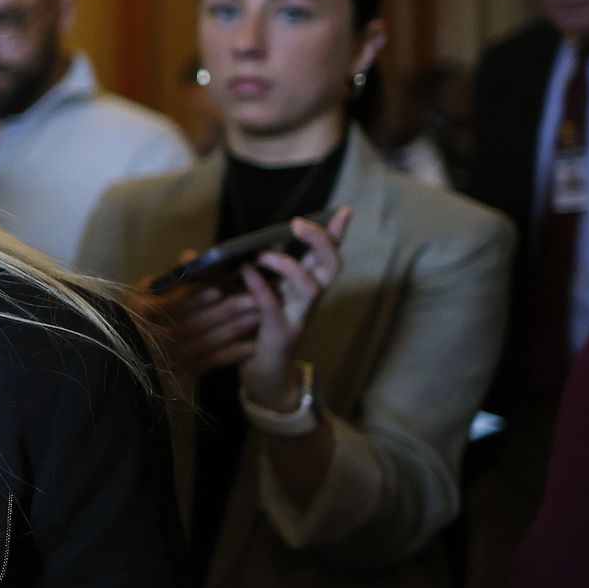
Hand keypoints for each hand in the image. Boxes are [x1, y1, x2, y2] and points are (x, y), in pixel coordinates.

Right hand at [133, 257, 261, 378]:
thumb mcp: (147, 295)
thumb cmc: (144, 317)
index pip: (172, 307)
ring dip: (231, 330)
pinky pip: (210, 363)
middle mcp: (158, 337)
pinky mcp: (186, 372)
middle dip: (223, 312)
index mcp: (145, 314)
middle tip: (250, 300)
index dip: (194, 299)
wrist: (140, 358)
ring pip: (205, 343)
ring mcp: (173, 357)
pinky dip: (230, 355)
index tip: (218, 291)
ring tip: (255, 317)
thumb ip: (171, 278)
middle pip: (193, 324)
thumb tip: (190, 255)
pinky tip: (250, 347)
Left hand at [237, 207, 350, 411]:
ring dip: (290, 266)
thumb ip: (262, 275)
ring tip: (264, 255)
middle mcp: (308, 300)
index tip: (344, 210)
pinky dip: (261, 287)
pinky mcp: (281, 334)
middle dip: (322, 242)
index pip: (328, 256)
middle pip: (331, 267)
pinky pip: (274, 307)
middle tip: (300, 225)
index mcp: (306, 287)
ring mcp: (298, 317)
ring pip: (311, 288)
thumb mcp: (266, 297)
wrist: (265, 377)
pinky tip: (248, 273)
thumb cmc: (263, 331)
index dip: (337, 234)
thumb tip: (245, 248)